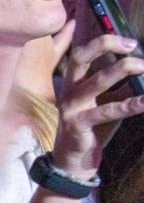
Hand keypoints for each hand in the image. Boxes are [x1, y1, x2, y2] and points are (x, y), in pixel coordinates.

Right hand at [52, 22, 143, 175]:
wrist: (74, 161)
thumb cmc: (93, 128)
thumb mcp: (108, 102)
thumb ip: (122, 86)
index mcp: (74, 82)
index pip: (83, 53)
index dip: (104, 41)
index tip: (130, 41)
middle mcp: (69, 90)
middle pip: (80, 58)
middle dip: (105, 45)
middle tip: (132, 45)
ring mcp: (71, 107)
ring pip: (96, 81)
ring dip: (122, 70)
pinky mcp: (78, 125)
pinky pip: (106, 111)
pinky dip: (129, 105)